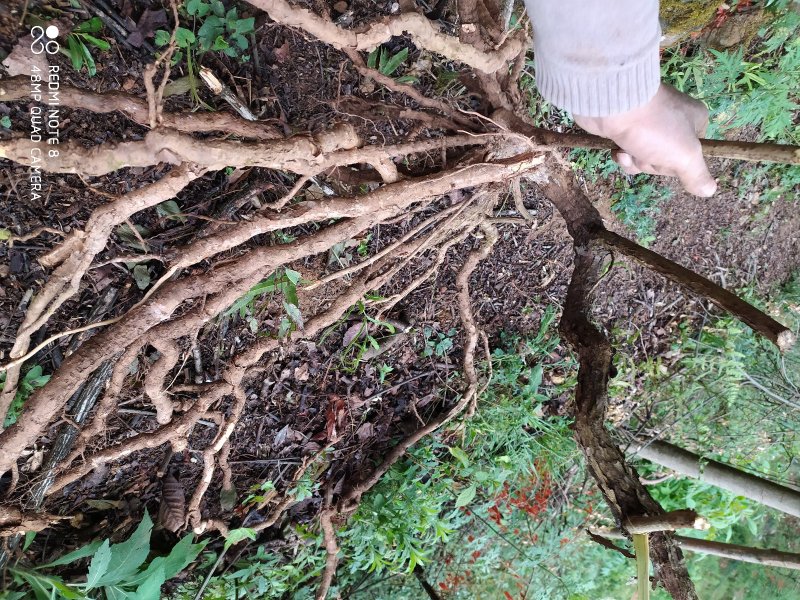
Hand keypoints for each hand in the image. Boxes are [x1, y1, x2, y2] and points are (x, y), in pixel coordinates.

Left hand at [573, 84, 716, 196]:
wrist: (613, 104)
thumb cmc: (655, 129)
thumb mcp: (684, 156)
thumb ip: (697, 175)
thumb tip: (710, 191)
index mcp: (695, 120)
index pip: (693, 155)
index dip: (680, 163)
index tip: (674, 158)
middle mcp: (673, 119)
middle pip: (666, 159)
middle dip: (652, 162)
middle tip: (648, 151)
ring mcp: (647, 122)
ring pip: (645, 158)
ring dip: (635, 160)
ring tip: (629, 147)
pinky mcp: (625, 126)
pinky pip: (628, 151)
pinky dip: (622, 153)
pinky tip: (617, 147)